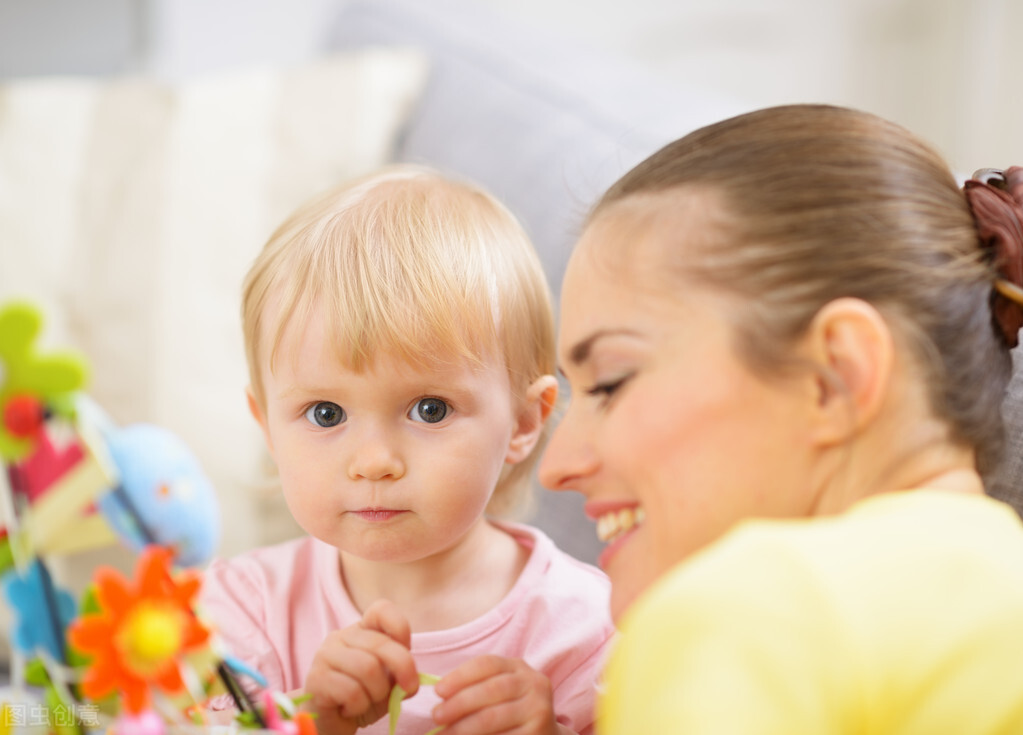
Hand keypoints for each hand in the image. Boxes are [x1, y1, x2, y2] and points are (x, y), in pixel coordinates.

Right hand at [302, 599, 418, 734]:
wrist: (331, 722)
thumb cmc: (363, 697)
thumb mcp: (389, 683)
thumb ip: (402, 674)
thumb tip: (411, 681)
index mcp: (361, 630)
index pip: (381, 610)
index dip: (400, 627)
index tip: (409, 650)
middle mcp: (341, 636)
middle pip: (380, 644)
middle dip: (402, 668)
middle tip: (408, 688)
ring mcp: (325, 655)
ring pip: (367, 668)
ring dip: (377, 692)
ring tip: (368, 700)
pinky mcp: (316, 678)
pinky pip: (351, 691)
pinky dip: (359, 705)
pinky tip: (350, 708)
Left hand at [431, 655, 569, 734]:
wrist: (543, 734)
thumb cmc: (510, 711)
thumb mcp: (499, 692)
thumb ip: (475, 688)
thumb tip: (440, 697)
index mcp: (518, 667)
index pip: (487, 664)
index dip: (460, 675)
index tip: (438, 690)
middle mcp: (534, 684)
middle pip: (491, 689)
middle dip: (459, 703)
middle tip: (437, 716)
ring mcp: (539, 709)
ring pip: (494, 717)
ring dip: (464, 727)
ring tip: (445, 734)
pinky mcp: (539, 733)